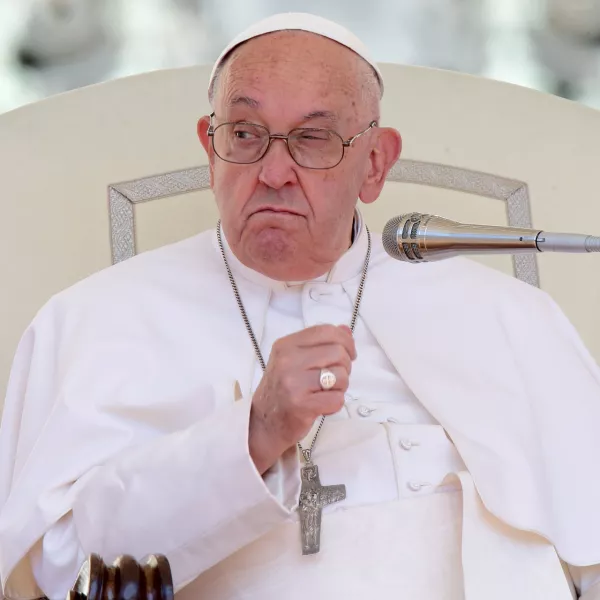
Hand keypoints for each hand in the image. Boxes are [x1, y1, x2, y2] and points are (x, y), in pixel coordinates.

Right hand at [249, 324, 355, 473]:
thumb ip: (320, 344)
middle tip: (335, 378)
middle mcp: (288, 361)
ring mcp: (294, 383)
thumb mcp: (294, 360)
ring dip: (341, 387)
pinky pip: (337, 399)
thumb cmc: (282, 389)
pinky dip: (335, 404)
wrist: (264, 423)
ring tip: (326, 392)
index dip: (345, 340)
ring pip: (341, 376)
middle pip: (338, 352)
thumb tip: (346, 330)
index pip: (325, 331)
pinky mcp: (302, 405)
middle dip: (345, 366)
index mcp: (286, 345)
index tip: (349, 353)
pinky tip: (322, 405)